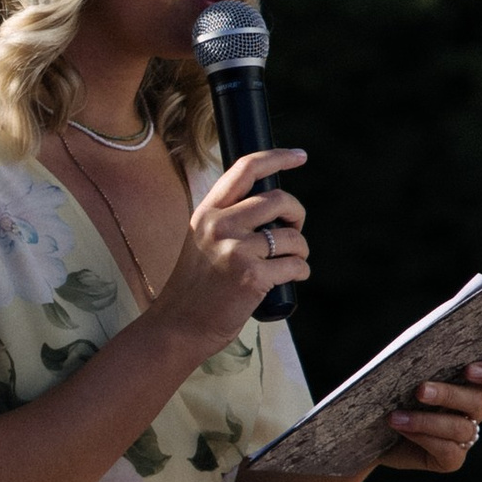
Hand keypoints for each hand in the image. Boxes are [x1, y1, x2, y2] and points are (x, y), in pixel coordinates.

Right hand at [150, 146, 308, 357]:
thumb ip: (228, 219)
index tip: (300, 156)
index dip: (278, 157)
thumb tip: (273, 204)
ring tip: (291, 262)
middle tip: (295, 229)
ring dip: (301, 250)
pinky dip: (301, 271)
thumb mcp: (202, 240)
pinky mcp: (251, 276)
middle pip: (278, 199)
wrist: (179, 325)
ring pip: (292, 236)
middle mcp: (219, 225)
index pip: (246, 169)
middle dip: (297, 213)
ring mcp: (235, 250)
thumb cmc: (197, 286)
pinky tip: (293, 278)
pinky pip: (295, 265)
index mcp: (207, 211)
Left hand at [380, 356, 481, 471]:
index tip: (470, 370)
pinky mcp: (451, 459)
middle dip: (449, 395)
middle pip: (478, 401)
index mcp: (472, 382)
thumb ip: (421, 360)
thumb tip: (423, 348)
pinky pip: (449, 450)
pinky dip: (423, 438)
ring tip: (396, 416)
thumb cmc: (389, 392)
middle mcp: (473, 410)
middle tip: (420, 390)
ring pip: (460, 428)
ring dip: (426, 421)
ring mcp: (465, 437)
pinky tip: (401, 428)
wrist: (366, 430)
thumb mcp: (402, 372)